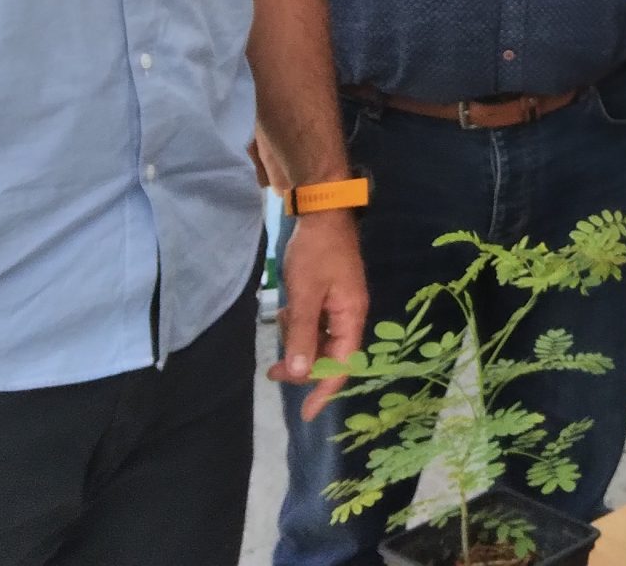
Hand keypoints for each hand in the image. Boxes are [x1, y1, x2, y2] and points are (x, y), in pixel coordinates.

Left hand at [270, 210, 367, 420]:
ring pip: (321, 339)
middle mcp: (351, 314)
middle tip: (273, 371)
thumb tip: (301, 374)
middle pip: (331, 355)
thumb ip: (303, 334)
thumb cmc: (315, 252)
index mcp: (352, 315)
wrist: (322, 211)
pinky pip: (316, 323)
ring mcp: (341, 304)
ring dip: (299, 342)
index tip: (306, 413)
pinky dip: (301, 326)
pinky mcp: (330, 295)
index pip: (342, 365)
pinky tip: (287, 312)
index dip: (324, 390)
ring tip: (282, 322)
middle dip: (304, 365)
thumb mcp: (304, 294)